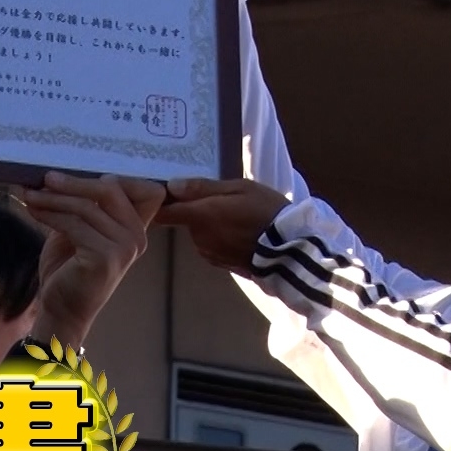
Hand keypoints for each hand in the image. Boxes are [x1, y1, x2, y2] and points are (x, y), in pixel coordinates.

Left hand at [20, 172, 162, 349]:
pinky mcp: (105, 256)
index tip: (79, 173)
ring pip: (86, 206)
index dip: (115, 177)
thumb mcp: (79, 229)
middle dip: (75, 182)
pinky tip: (32, 210)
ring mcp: (125, 247)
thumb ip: (82, 204)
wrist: (61, 310)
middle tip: (46, 178)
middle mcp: (137, 237)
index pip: (140, 188)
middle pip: (111, 190)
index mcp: (136, 228)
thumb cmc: (68, 269)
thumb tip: (58, 173)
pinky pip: (74, 223)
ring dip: (54, 198)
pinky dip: (49, 214)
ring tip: (29, 195)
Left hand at [155, 177, 289, 274]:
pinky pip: (212, 245)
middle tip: (223, 200)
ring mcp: (209, 253)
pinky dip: (221, 238)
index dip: (160, 204)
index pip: (164, 213)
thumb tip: (172, 186)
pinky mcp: (221, 264)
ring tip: (238, 217)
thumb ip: (203, 188)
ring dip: (211, 225)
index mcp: (200, 216)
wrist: (290, 251)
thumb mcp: (240, 189)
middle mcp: (199, 237)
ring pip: (201, 233)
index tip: (165, 194)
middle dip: (198, 210)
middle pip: (187, 220)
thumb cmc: (266, 211)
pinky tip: (241, 233)